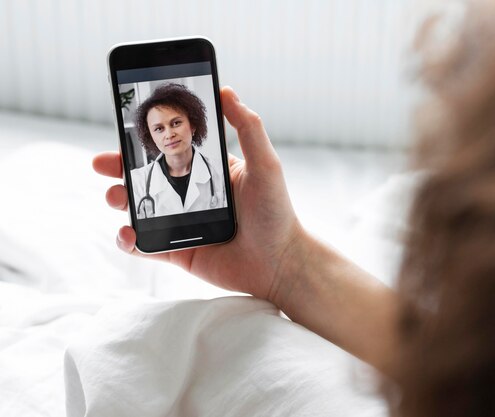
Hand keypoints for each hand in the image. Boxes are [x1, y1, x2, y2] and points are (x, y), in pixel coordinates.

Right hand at [93, 87, 302, 300]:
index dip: (146, 143)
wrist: (281, 264)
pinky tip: (128, 233)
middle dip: (119, 169)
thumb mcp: (265, 165)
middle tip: (102, 163)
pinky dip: (129, 240)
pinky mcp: (178, 251)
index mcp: (210, 171)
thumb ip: (248, 128)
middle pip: (148, 178)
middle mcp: (193, 195)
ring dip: (120, 200)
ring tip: (115, 197)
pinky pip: (145, 245)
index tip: (124, 130)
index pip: (171, 151)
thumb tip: (227, 90)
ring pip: (141, 209)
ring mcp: (183, 224)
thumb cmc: (276, 212)